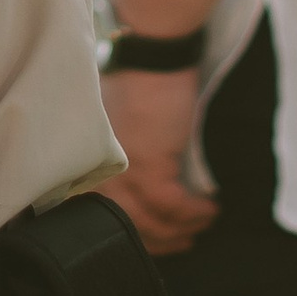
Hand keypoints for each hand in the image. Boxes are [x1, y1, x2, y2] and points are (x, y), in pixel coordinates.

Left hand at [97, 67, 215, 256]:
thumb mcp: (118, 131)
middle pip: (128, 225)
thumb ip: (120, 164)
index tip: (158, 239)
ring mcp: (121, 170)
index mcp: (89, 166)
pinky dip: (192, 212)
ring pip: (149, 221)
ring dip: (181, 228)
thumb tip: (143, 198)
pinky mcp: (148, 163)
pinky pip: (171, 205)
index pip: (104, 217)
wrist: (152, 55)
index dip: (135, 234)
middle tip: (185, 240)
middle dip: (161, 240)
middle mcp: (98, 173)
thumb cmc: (139, 86)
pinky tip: (208, 208)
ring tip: (201, 222)